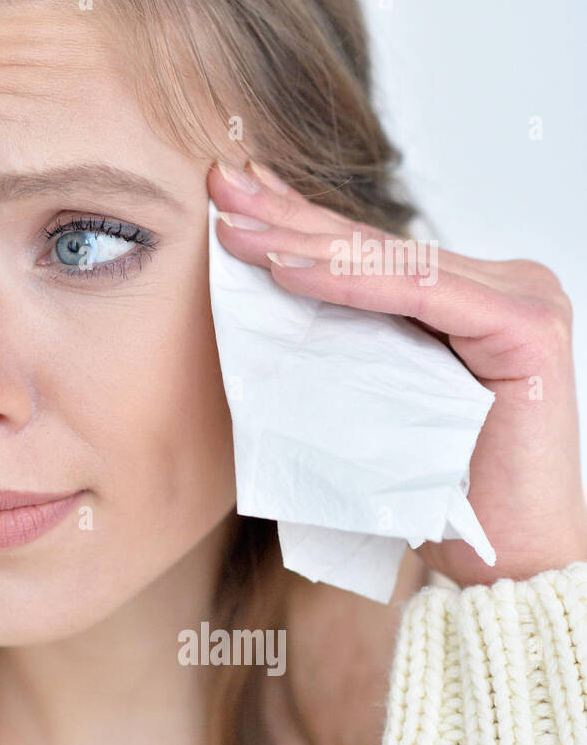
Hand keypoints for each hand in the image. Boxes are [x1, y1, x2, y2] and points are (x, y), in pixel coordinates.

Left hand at [208, 160, 586, 586]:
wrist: (503, 559)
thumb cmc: (430, 487)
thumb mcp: (366, 399)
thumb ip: (337, 345)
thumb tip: (258, 303)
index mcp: (462, 296)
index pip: (364, 252)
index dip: (295, 220)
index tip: (231, 197)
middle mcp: (494, 285)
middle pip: (370, 246)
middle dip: (286, 215)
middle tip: (221, 185)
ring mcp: (516, 298)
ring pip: (389, 262)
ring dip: (302, 242)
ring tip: (236, 226)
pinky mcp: (524, 326)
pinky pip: (419, 293)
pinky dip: (348, 281)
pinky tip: (288, 268)